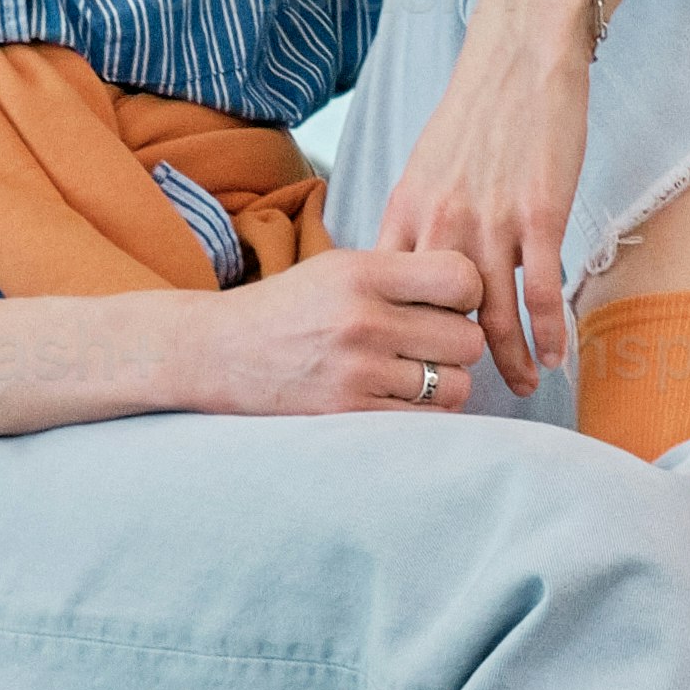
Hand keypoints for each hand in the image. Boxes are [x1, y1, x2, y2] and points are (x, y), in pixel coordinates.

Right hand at [169, 244, 495, 420]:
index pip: (461, 278)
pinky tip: (400, 400)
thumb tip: (471, 292)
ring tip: (413, 375)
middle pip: (466, 339)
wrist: (218, 352)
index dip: (467, 293)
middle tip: (430, 345)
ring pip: (453, 386)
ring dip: (443, 384)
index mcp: (363, 273)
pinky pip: (424, 421)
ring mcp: (357, 371)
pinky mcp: (349, 414)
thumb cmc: (287, 308)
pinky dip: (423, 414)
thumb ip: (400, 275)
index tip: (450, 304)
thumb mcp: (337, 268)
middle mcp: (364, 320)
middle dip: (457, 344)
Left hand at [372, 0, 603, 391]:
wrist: (520, 53)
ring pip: (492, 314)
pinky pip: (541, 291)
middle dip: (451, 363)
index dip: (397, 339)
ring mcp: (490, 222)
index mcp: (405, 213)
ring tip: (519, 387)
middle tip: (462, 397)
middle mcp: (440, 224)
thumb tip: (411, 269)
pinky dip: (550, 330)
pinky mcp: (538, 214)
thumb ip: (418, 220)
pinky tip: (558, 355)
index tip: (405, 370)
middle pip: (438, 318)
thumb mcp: (425, 167)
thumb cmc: (476, 111)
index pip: (388, 296)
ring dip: (509, 359)